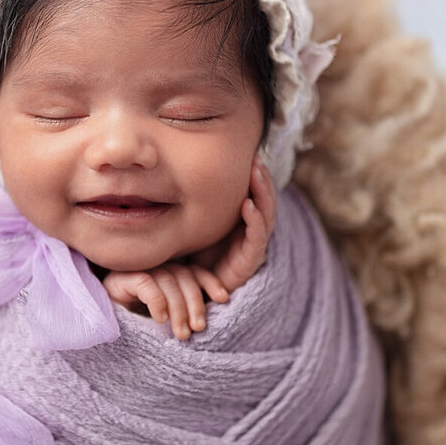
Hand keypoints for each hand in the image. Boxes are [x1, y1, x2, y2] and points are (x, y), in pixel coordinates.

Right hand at [103, 264, 229, 340]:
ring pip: (167, 279)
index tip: (223, 300)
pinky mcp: (119, 279)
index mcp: (166, 275)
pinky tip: (159, 319)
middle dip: (194, 304)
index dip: (209, 283)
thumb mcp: (166, 322)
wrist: (99, 332)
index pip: (193, 271)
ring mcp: (135, 271)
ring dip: (178, 308)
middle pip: (183, 275)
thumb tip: (210, 318)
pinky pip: (145, 283)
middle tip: (197, 330)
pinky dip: (156, 301)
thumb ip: (184, 313)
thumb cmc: (137, 331)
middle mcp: (153, 268)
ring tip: (181, 334)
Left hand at [194, 157, 276, 292]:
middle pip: (264, 201)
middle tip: (256, 159)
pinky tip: (249, 205)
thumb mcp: (192, 223)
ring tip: (257, 173)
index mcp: (241, 221)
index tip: (251, 155)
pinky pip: (257, 238)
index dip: (256, 176)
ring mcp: (252, 246)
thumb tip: (180, 169)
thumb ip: (192, 202)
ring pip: (265, 215)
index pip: (255, 194)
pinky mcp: (248, 262)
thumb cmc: (190, 253)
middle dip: (262, 179)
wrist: (188, 289)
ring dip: (262, 193)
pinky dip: (255, 220)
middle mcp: (250, 232)